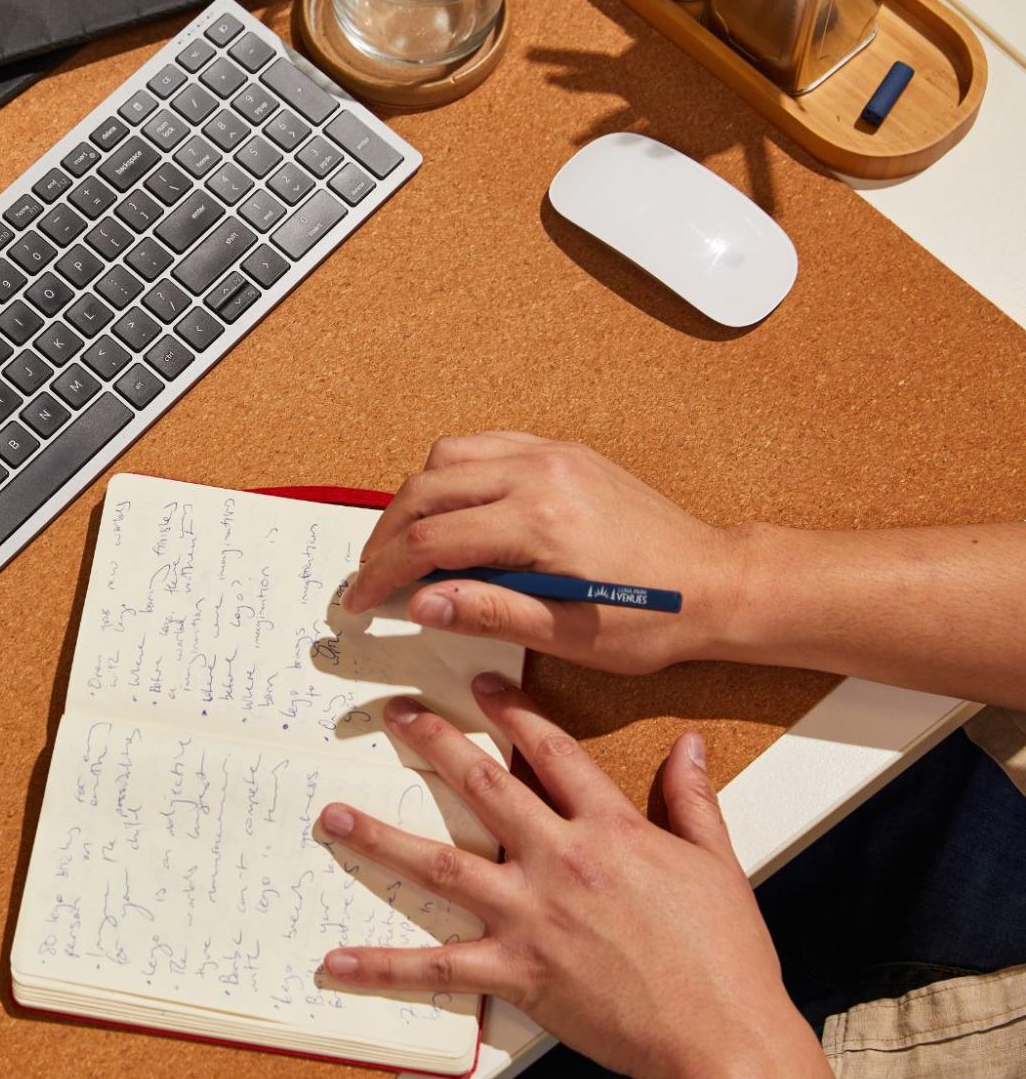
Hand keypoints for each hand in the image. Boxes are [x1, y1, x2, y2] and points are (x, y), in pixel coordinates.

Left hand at [318, 677, 828, 1078]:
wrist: (724, 1035)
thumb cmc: (727, 959)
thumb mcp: (720, 865)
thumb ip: (694, 800)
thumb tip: (688, 746)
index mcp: (611, 831)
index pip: (553, 752)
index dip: (514, 711)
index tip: (483, 684)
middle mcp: (562, 861)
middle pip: (483, 786)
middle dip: (433, 743)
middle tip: (394, 713)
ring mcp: (533, 915)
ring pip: (441, 864)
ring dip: (380, 837)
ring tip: (333, 815)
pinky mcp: (518, 971)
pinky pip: (438, 968)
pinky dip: (384, 967)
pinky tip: (338, 961)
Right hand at [341, 432, 749, 673]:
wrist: (714, 583)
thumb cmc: (650, 616)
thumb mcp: (565, 633)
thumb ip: (486, 611)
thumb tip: (420, 603)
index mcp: (538, 521)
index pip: (430, 540)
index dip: (383, 572)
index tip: (363, 599)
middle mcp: (539, 472)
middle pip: (425, 489)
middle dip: (386, 534)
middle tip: (371, 574)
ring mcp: (550, 455)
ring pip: (447, 455)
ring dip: (415, 499)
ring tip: (406, 544)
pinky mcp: (561, 452)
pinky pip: (484, 446)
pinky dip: (451, 474)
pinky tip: (450, 510)